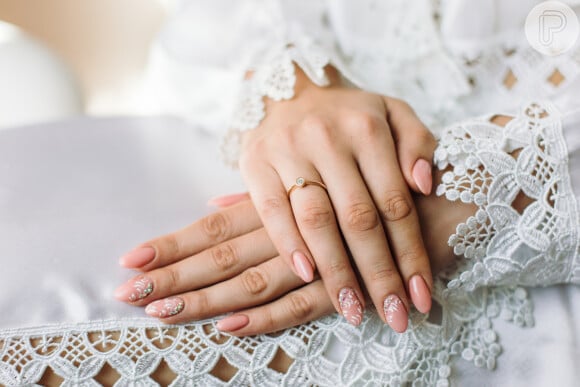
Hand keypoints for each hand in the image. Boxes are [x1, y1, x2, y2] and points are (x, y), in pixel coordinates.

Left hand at [114, 169, 472, 333]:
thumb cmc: (375, 190)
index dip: (172, 244)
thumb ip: (265, 198)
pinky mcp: (350, 284)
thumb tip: (214, 201)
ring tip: (163, 314)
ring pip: (252, 279)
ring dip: (206, 298)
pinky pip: (302, 303)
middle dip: (174, 276)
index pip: (214, 227)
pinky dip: (265, 317)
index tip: (131, 263)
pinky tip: (231, 326)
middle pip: (222, 254)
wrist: (448, 201)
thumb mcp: (318, 184)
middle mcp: (291, 226)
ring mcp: (320, 257)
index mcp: (281, 204)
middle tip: (128, 296)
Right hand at [238, 66, 436, 329]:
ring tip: (353, 311)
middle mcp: (329, 139)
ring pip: (317, 220)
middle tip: (394, 317)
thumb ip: (417, 143)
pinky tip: (307, 276)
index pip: (395, 202)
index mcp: (368, 129)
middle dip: (379, 274)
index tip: (422, 296)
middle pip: (359, 219)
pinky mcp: (255, 163)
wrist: (287, 87)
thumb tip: (426, 184)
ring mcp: (289, 151)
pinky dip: (289, 245)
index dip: (411, 253)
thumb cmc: (348, 111)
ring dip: (336, 271)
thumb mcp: (392, 112)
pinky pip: (272, 211)